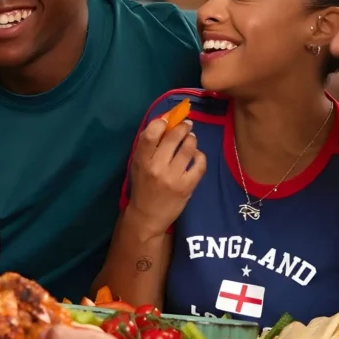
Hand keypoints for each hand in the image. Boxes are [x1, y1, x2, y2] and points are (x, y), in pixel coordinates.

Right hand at [126, 117, 205, 235]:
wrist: (147, 217)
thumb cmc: (142, 187)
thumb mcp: (138, 166)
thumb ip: (148, 147)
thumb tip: (165, 122)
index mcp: (141, 160)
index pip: (150, 134)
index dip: (161, 122)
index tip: (168, 120)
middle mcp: (157, 167)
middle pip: (173, 137)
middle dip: (183, 126)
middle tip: (187, 125)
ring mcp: (173, 177)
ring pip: (188, 148)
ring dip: (192, 139)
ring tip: (191, 139)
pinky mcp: (187, 186)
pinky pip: (200, 164)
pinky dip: (200, 156)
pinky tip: (196, 156)